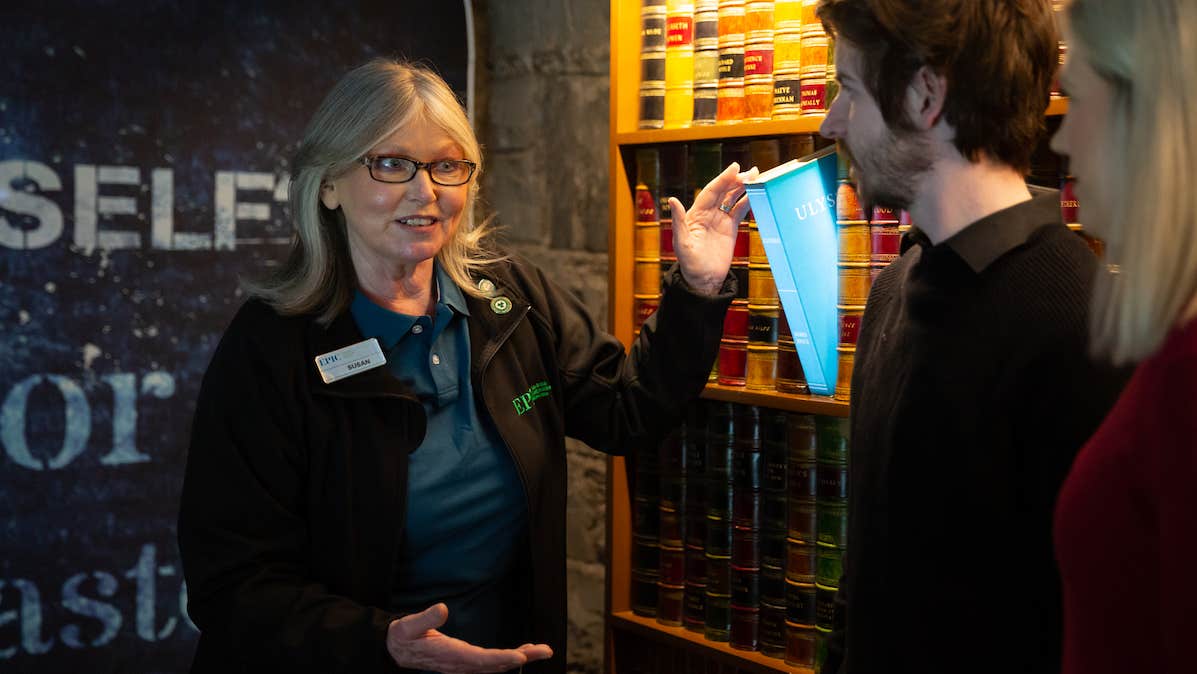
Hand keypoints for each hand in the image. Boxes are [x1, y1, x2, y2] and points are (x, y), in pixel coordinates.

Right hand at [386, 603, 552, 672]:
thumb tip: (442, 608)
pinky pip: (491, 663)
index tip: (520, 657)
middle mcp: (460, 663)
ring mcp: (464, 665)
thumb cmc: (403, 636)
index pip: (479, 659)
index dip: (501, 659)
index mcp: (449, 654)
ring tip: (541, 650)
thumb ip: (425, 618)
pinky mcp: (466, 662)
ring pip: (496, 665)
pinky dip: (509, 658)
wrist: (396, 650)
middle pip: (495, 664)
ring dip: (520, 658)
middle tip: (545, 651)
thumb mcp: (408, 626)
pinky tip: (523, 652)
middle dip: (521, 658)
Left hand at [669, 162, 758, 295]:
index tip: (734, 168)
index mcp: (695, 214)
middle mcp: (707, 214)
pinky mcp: (730, 229)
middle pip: (723, 191)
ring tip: (756, 176)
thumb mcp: (682, 243)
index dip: (723, 179)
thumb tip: (672, 199)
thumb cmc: (689, 264)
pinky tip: (756, 194)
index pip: (711, 191)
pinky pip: (739, 211)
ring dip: (743, 187)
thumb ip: (679, 221)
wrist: (703, 280)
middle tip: (750, 172)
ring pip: (732, 198)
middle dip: (736, 180)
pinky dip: (747, 201)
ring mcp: (719, 220)